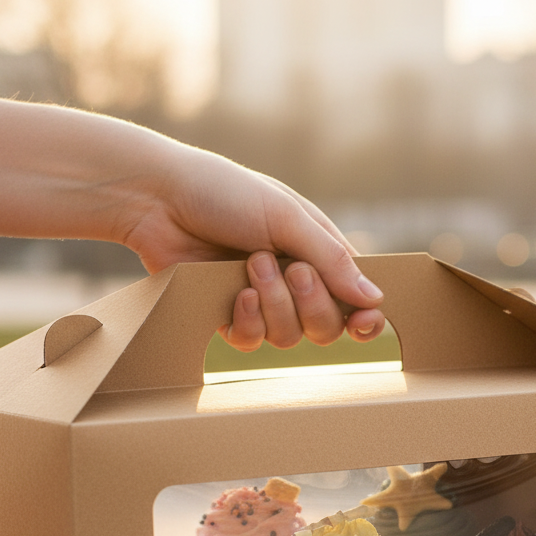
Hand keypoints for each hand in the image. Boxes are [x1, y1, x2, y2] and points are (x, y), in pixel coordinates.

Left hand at [120, 144, 386, 350]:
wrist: (160, 199)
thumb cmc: (225, 193)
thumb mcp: (287, 216)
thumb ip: (332, 259)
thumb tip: (375, 299)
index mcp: (317, 253)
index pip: (355, 299)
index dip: (365, 318)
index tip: (365, 322)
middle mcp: (294, 282)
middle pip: (327, 327)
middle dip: (311, 303)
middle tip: (290, 268)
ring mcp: (262, 302)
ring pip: (290, 338)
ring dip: (275, 304)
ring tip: (250, 264)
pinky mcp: (228, 317)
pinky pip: (253, 342)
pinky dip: (249, 321)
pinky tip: (237, 295)